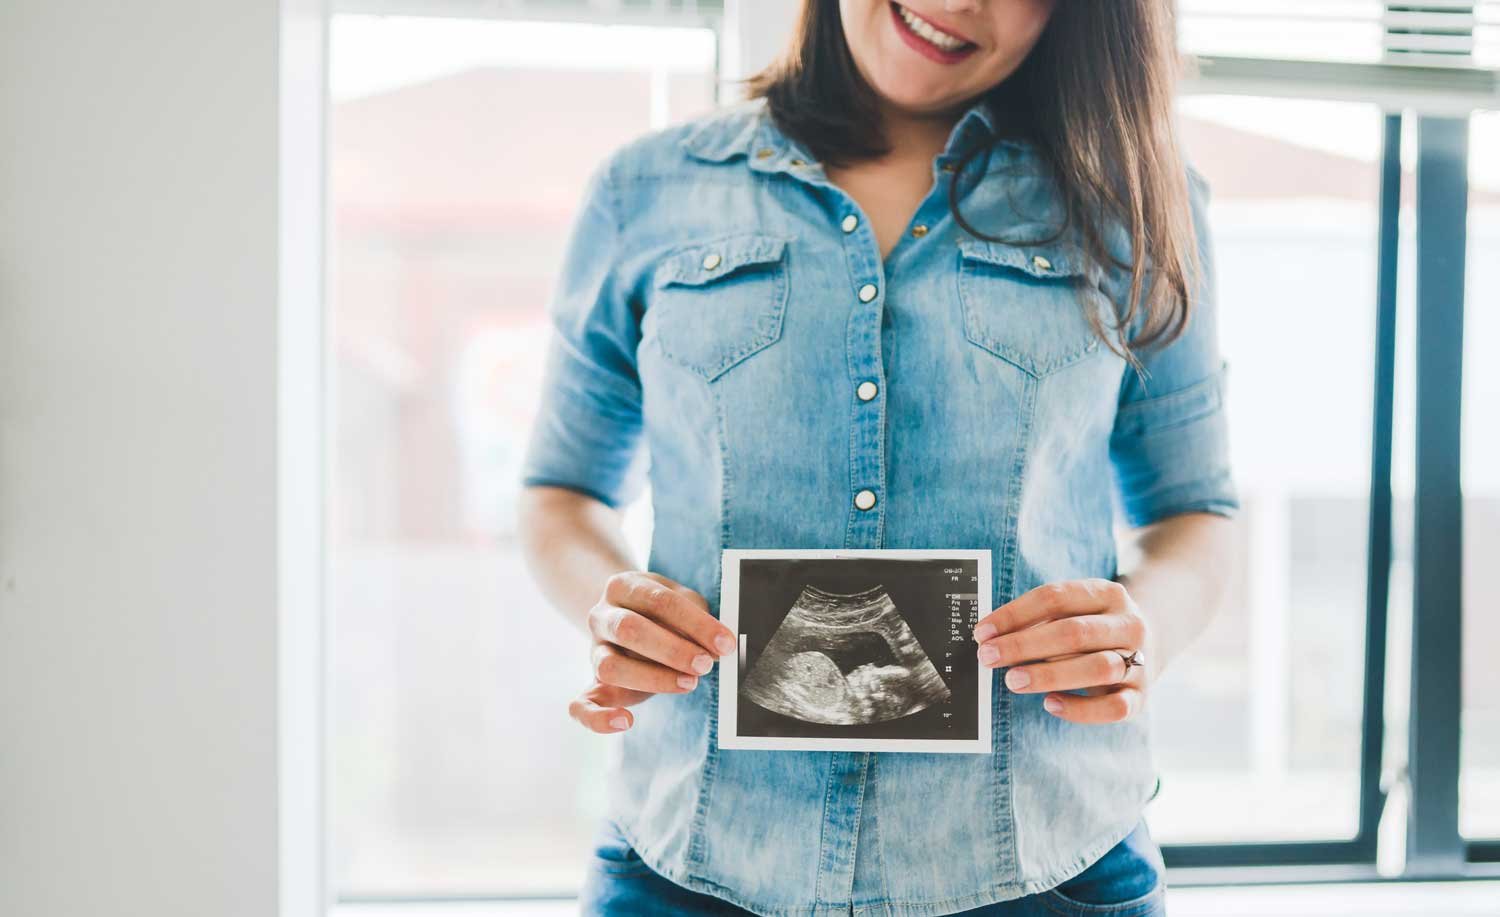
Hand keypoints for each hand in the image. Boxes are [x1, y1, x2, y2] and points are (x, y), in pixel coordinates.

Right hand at [568, 570, 736, 734]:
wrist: (625, 617)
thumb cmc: (663, 612)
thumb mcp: (680, 601)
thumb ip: (695, 619)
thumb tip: (717, 647)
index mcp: (623, 586)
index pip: (659, 601)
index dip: (695, 623)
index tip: (724, 643)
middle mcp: (601, 616)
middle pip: (629, 629)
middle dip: (672, 650)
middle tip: (705, 664)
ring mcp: (593, 650)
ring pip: (609, 666)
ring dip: (652, 678)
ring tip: (688, 683)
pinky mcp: (592, 683)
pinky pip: (580, 706)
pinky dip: (598, 719)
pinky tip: (626, 722)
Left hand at [971, 578, 1151, 723]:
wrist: (1152, 641)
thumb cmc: (1094, 626)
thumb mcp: (1076, 609)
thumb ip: (1040, 619)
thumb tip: (991, 637)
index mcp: (1107, 593)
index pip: (1056, 597)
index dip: (1015, 614)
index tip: (982, 632)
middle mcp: (1128, 624)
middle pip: (1074, 632)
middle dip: (1025, 645)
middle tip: (988, 657)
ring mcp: (1140, 661)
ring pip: (1097, 668)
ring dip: (1050, 675)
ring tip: (1013, 680)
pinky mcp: (1141, 696)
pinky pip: (1114, 708)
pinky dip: (1081, 709)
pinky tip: (1050, 704)